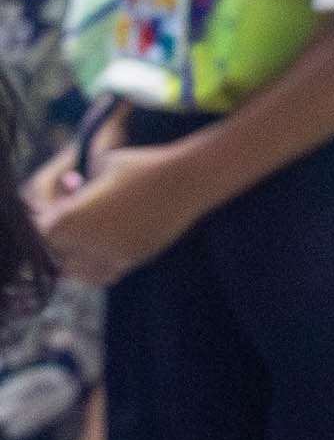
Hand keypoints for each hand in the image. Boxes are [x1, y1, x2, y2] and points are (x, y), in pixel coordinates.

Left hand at [21, 133, 190, 289]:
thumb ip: (81, 191)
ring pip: (80, 274)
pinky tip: (107, 247)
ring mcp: (114, 255)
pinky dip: (100, 266)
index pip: (41, 234)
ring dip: (77, 262)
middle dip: (59, 245)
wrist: (187, 180)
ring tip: (86, 241)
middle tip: (69, 226)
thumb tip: (71, 197)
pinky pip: (107, 274)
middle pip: (57, 258)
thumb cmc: (142, 166)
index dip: (44, 222)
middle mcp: (90, 242)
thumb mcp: (100, 167)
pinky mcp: (136, 259)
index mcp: (72, 218)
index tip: (55, 209)